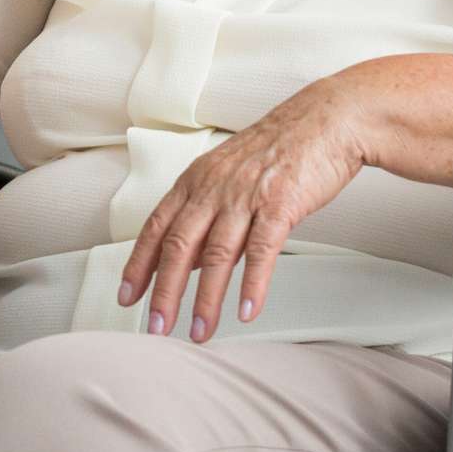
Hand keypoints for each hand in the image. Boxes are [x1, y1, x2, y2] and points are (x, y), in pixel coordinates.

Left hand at [117, 80, 369, 341]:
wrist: (325, 119)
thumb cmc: (278, 150)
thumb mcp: (228, 176)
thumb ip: (206, 216)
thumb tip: (188, 260)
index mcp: (196, 181)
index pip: (156, 228)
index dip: (138, 265)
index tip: (126, 296)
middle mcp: (214, 188)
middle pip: (178, 246)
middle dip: (164, 292)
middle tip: (156, 327)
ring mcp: (246, 196)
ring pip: (217, 255)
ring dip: (205, 299)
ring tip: (199, 331)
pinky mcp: (281, 204)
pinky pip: (262, 251)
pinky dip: (252, 284)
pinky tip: (246, 311)